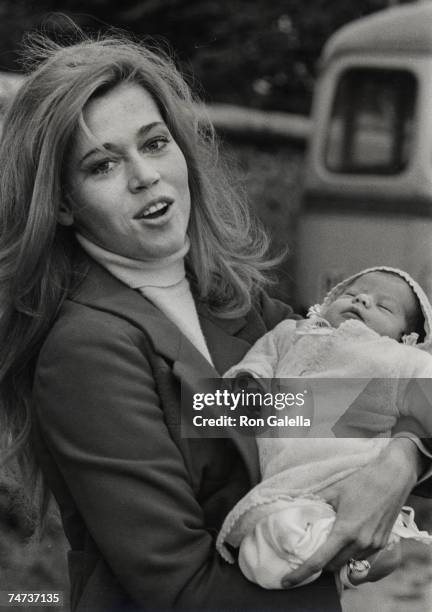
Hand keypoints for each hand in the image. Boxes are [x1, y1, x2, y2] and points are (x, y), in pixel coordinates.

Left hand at [282, 438, 420, 587]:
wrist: (391, 478)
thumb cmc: (361, 482)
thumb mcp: (334, 491)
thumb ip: (316, 503)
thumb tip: (299, 507)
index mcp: (344, 531)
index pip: (319, 560)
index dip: (301, 573)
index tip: (288, 581)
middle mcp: (359, 543)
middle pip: (332, 565)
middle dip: (320, 564)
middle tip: (308, 554)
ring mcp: (372, 545)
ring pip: (347, 562)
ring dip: (336, 558)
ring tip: (328, 545)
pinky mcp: (381, 543)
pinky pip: (361, 557)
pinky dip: (350, 553)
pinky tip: (346, 540)